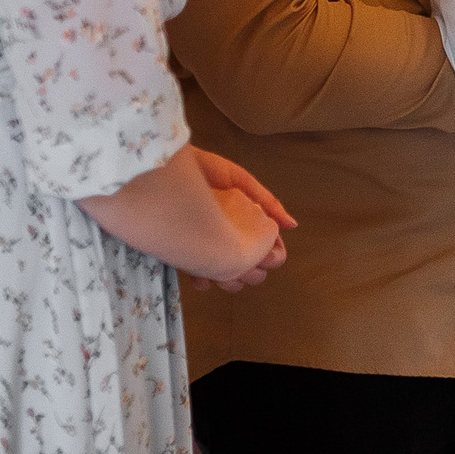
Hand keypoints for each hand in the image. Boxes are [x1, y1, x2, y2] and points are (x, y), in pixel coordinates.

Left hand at [193, 149, 294, 291]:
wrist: (161, 173)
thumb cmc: (201, 173)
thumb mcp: (240, 182)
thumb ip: (267, 202)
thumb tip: (292, 226)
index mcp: (241, 217)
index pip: (262, 244)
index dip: (268, 253)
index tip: (268, 255)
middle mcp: (225, 232)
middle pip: (246, 262)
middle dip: (250, 269)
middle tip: (246, 265)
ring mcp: (205, 244)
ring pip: (225, 273)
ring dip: (228, 278)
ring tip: (225, 274)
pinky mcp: (183, 252)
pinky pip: (198, 274)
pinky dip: (204, 280)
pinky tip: (204, 279)